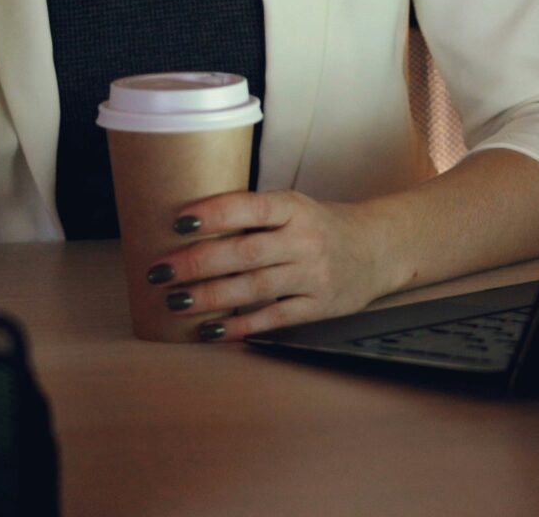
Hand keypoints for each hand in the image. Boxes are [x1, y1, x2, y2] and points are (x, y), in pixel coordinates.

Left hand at [148, 189, 397, 341]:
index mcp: (295, 208)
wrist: (378, 248)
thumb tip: (188, 229)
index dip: (214, 214)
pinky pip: (274, 318)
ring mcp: (314, 275)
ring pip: (255, 288)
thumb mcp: (293, 207)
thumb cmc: (320, 225)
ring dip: (211, 296)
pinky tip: (210, 330)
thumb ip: (252, 216)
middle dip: (198, 262)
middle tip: (161, 271)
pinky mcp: (319, 306)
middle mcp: (306, 240)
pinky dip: (240, 326)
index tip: (178, 222)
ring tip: (176, 301)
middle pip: (246, 253)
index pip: (250, 208)